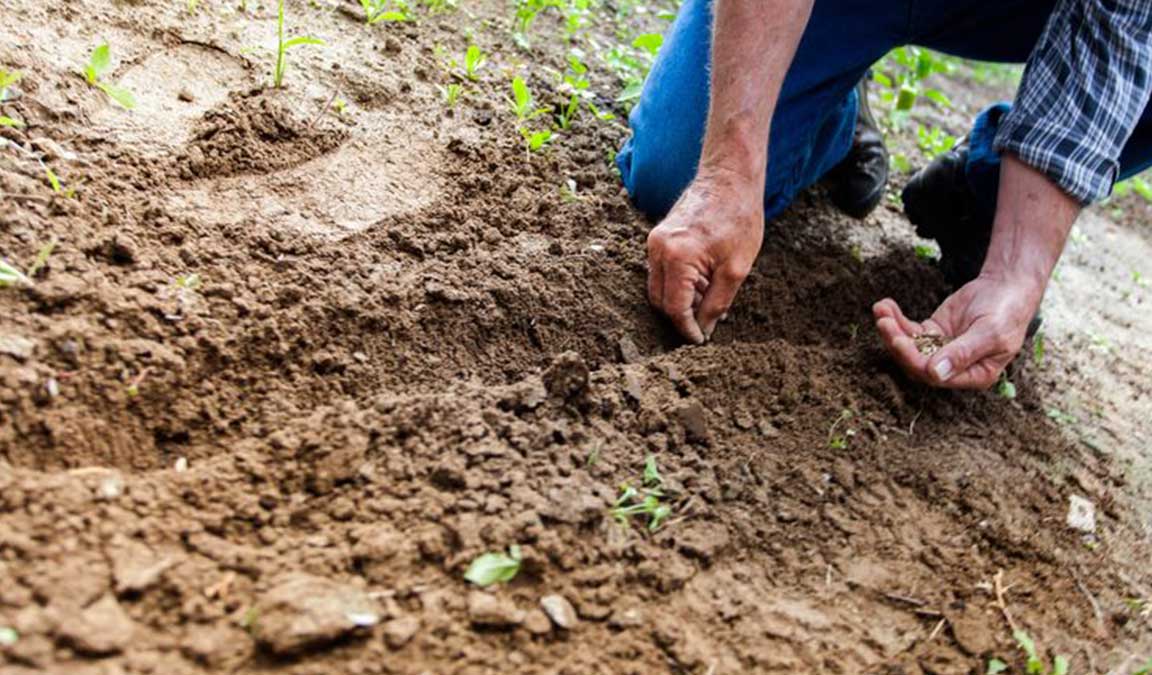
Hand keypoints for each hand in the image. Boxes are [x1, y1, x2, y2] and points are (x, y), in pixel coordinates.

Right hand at [646, 169, 763, 342]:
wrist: (729, 177)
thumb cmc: (739, 217)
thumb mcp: (736, 268)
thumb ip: (717, 303)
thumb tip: (704, 329)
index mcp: (677, 257)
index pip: (674, 308)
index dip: (687, 329)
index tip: (700, 340)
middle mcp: (658, 249)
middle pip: (660, 300)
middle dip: (681, 316)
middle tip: (707, 323)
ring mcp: (654, 242)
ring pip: (658, 287)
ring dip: (680, 300)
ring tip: (710, 298)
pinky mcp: (657, 237)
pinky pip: (661, 271)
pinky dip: (677, 284)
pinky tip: (703, 282)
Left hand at [872, 272, 1043, 388]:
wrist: (1007, 286)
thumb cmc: (1006, 312)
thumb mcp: (990, 333)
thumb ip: (963, 353)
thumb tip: (935, 374)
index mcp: (974, 375)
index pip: (936, 376)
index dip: (914, 361)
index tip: (899, 341)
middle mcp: (954, 368)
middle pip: (917, 363)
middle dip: (897, 343)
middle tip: (884, 322)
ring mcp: (941, 350)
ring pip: (909, 346)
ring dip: (892, 330)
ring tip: (880, 310)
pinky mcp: (933, 332)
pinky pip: (909, 330)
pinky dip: (896, 319)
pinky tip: (885, 305)